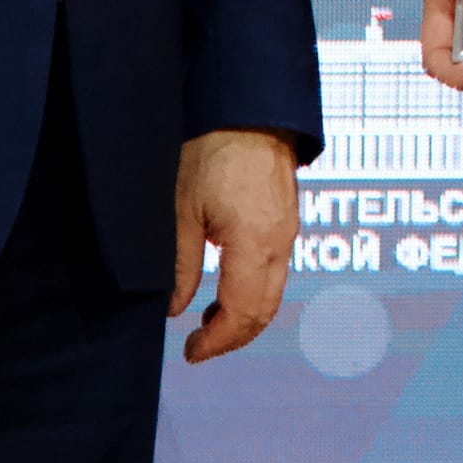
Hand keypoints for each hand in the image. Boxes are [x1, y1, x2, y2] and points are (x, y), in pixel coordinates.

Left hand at [172, 128, 297, 361]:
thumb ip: (181, 264)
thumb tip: (174, 307)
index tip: (191, 352)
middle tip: (198, 346)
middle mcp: (280, 244)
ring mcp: (288, 232)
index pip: (242, 314)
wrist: (248, 109)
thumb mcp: (182, 210)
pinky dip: (254, 291)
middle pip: (264, 311)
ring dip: (244, 316)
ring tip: (208, 320)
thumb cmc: (213, 150)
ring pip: (273, 293)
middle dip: (233, 337)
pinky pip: (276, 270)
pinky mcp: (286, 220)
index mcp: (255, 245)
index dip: (217, 342)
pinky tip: (227, 288)